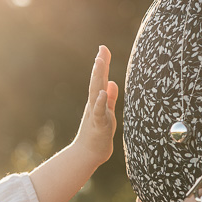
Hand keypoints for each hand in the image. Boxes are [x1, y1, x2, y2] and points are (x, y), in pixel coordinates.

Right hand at [74, 45, 117, 164]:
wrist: (89, 153)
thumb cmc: (98, 134)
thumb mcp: (107, 112)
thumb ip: (110, 98)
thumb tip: (112, 82)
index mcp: (97, 100)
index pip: (100, 78)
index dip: (102, 64)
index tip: (103, 48)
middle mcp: (94, 103)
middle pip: (97, 81)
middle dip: (100, 65)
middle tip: (101, 50)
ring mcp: (95, 113)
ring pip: (96, 92)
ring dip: (97, 77)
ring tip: (99, 62)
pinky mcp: (98, 125)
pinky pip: (99, 112)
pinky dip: (100, 102)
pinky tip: (102, 92)